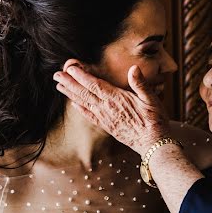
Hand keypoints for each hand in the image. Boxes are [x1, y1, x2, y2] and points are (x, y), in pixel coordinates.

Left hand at [54, 61, 169, 155]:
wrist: (153, 144)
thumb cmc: (155, 121)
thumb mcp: (152, 100)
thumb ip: (141, 84)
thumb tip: (134, 68)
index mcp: (117, 99)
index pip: (95, 84)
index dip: (81, 75)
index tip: (70, 67)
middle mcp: (107, 108)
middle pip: (84, 93)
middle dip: (69, 82)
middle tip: (56, 74)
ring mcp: (105, 118)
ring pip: (84, 103)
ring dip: (70, 93)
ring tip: (59, 86)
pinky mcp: (107, 126)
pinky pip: (90, 116)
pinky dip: (80, 109)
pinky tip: (73, 104)